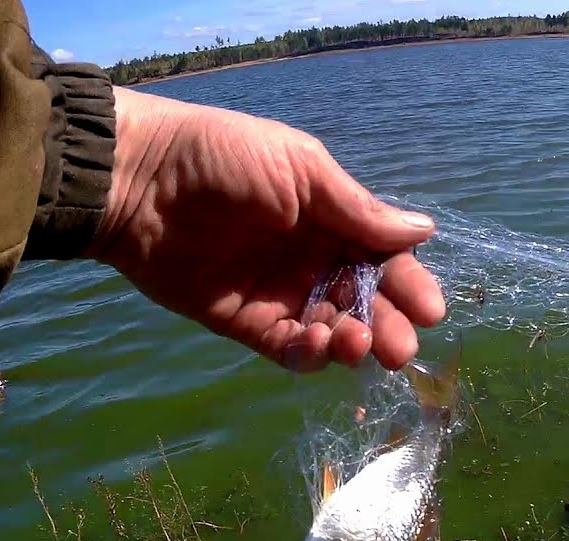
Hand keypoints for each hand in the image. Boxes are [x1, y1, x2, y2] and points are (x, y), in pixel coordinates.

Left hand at [93, 87, 444, 371]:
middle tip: (401, 348)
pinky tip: (320, 344)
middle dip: (389, 327)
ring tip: (356, 341)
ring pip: (333, 331)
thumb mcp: (301, 170)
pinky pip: (289, 348)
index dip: (410, 286)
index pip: (385, 259)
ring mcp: (279, 294)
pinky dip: (311, 354)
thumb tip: (425, 230)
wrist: (138, 180)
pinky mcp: (244, 323)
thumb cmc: (223, 158)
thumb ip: (358, 209)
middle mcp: (312, 260)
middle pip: (365, 303)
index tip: (430, 312)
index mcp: (332, 220)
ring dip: (353, 342)